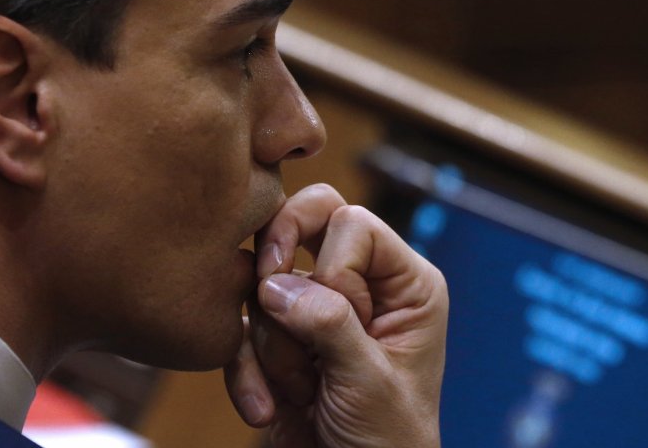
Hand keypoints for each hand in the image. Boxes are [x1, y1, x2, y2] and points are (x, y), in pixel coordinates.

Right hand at [224, 184, 448, 447]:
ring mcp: (317, 309)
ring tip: (304, 391)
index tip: (336, 317)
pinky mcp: (281, 339)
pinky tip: (267, 409)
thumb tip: (273, 282)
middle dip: (279, 265)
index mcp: (405, 283)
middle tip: (270, 297)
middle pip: (306, 221)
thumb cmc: (388, 441)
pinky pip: (242, 329)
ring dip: (274, 346)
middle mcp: (363, 285)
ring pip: (265, 282)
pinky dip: (246, 373)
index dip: (332, 266)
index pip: (353, 222)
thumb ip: (330, 324)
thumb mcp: (369, 380)